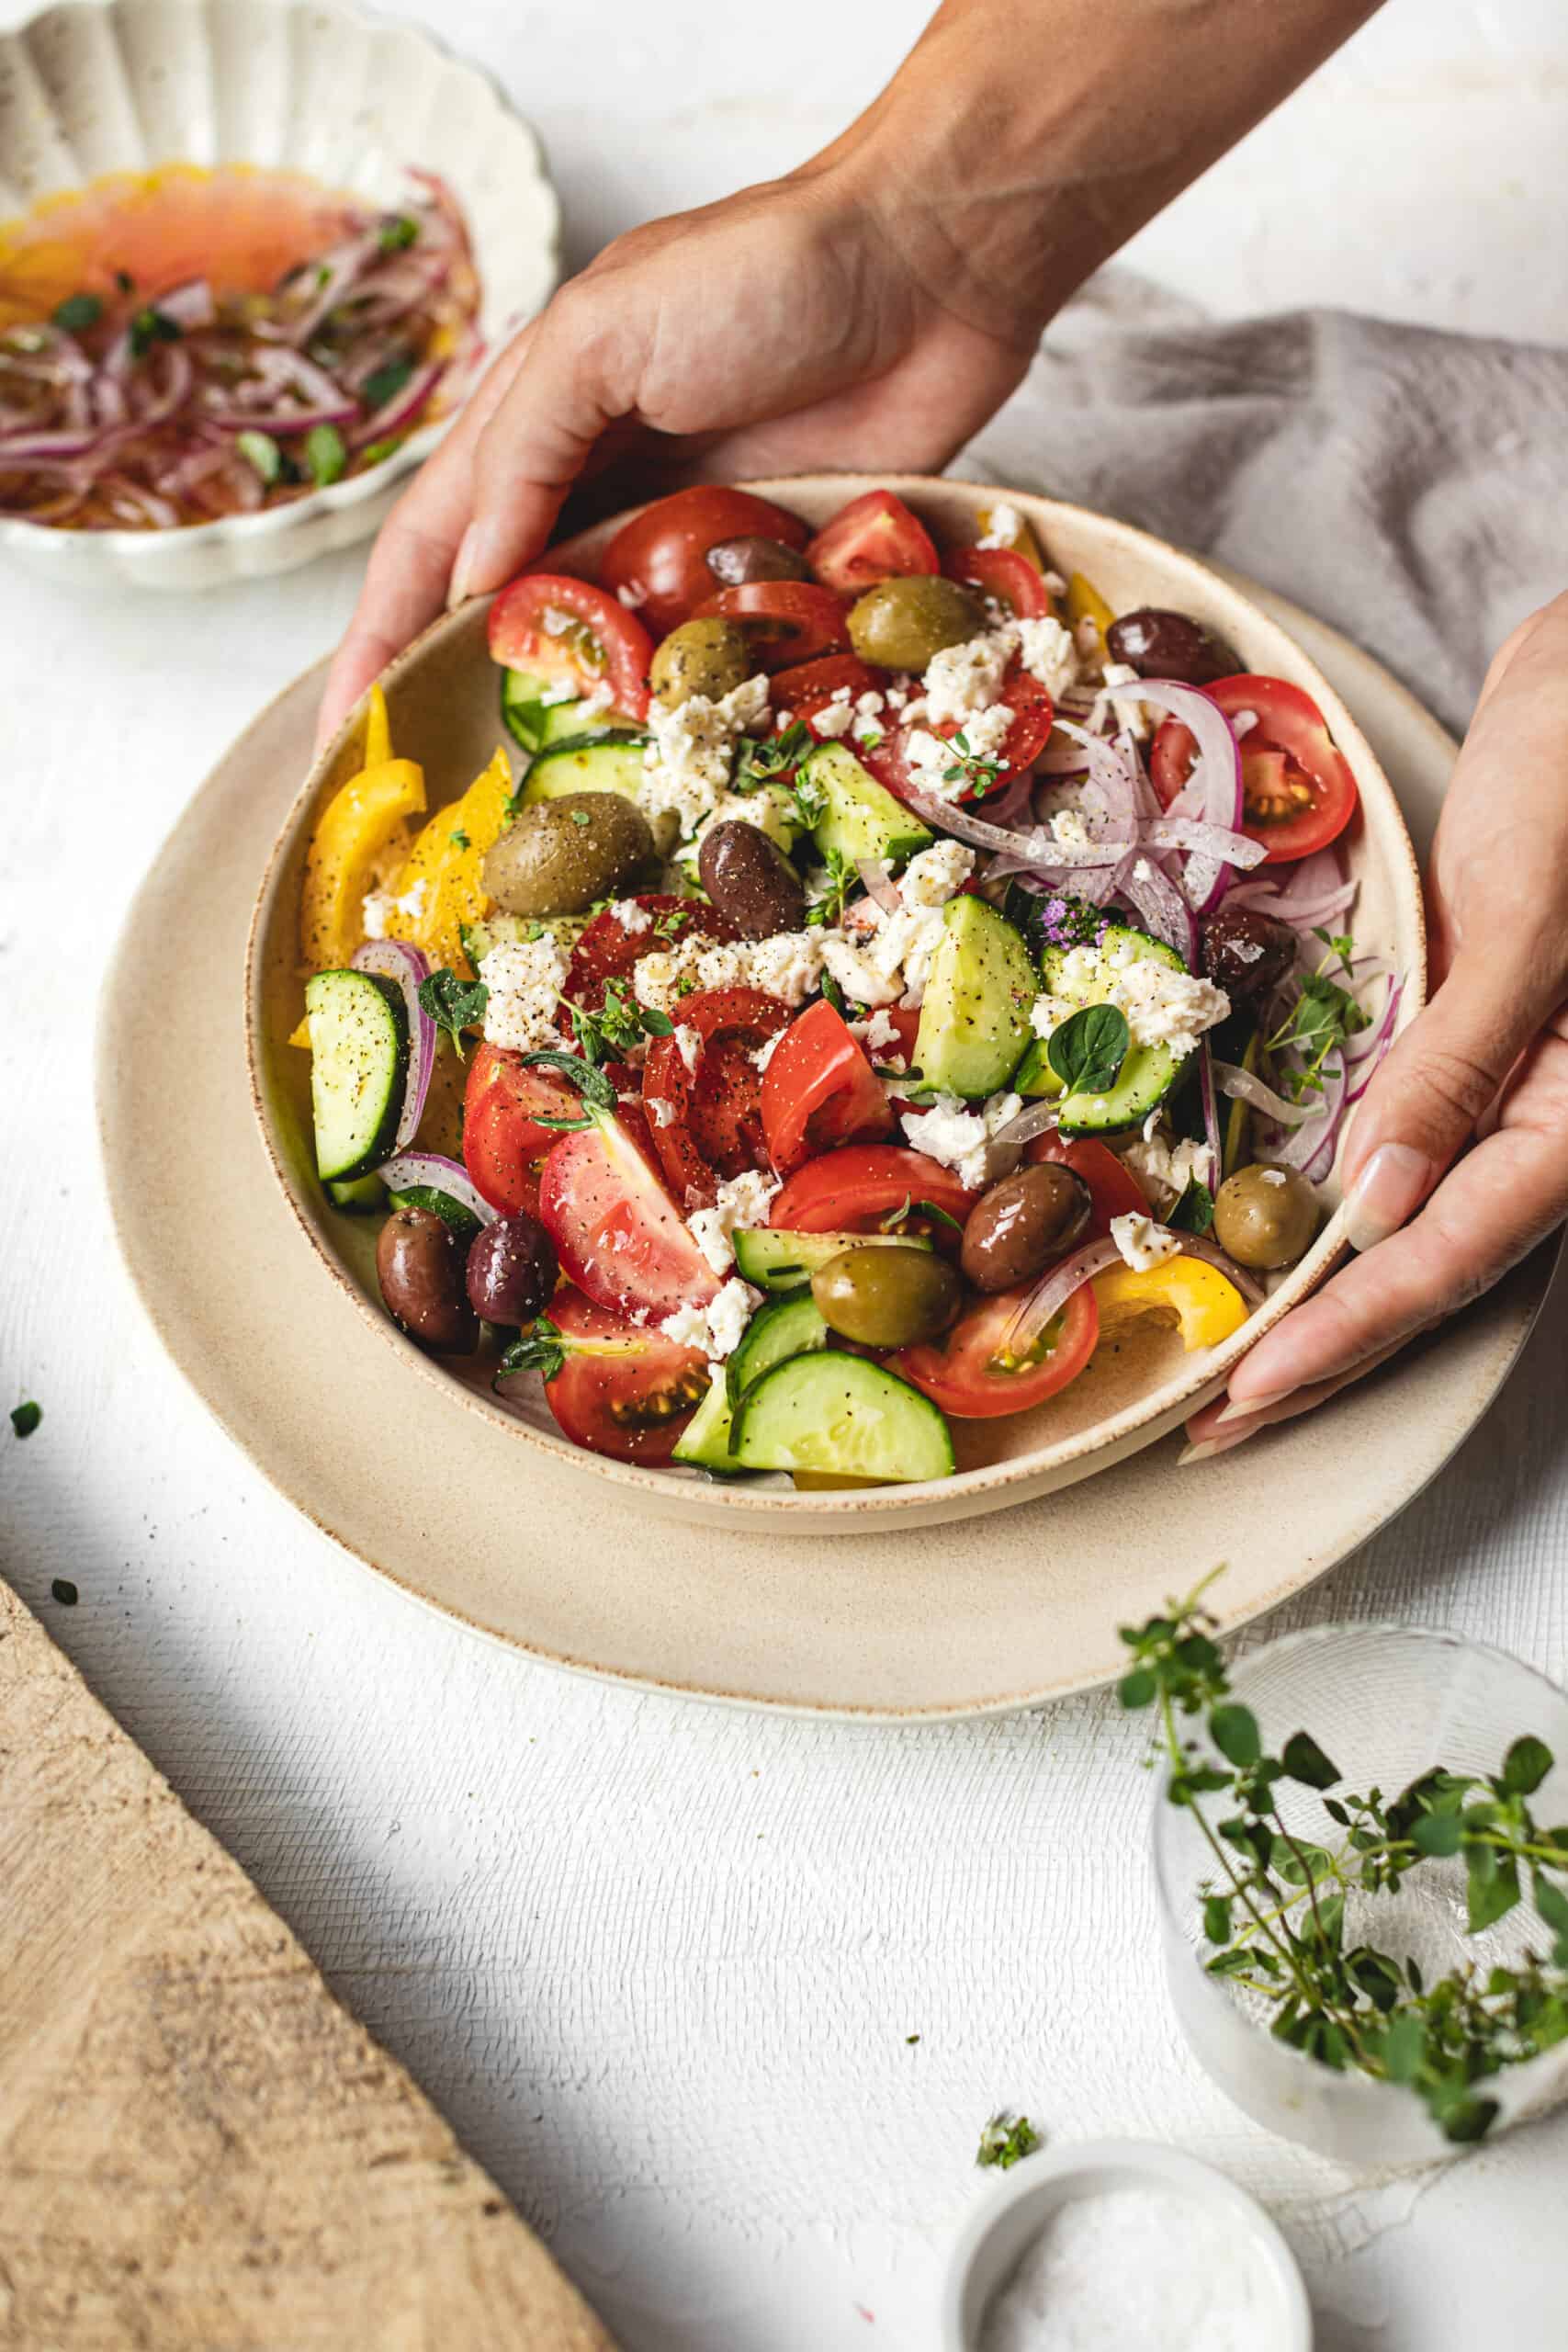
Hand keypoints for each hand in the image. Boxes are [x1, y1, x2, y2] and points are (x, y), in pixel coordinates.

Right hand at [314, 157, 1036, 746]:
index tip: (349, 730)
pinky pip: (715, 659)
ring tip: (533, 801)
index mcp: (536, 424)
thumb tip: (472, 586)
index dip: (380, 639)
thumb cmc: (760, 272)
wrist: (932, 269)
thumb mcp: (602, 335)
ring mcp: (687, 539)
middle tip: (432, 794)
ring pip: (609, 650)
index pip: (429, 550)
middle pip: (511, 615)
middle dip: (466, 699)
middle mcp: (600, 489)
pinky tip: (665, 757)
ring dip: (574, 718)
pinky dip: (685, 705)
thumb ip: (524, 454)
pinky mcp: (771, 573)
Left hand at [1185, 591, 1567, 1460]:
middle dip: (1323, 1354)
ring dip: (1324, 1302)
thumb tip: (1374, 1206)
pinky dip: (1336, 1210)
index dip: (1343, 1332)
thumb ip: (1461, 1062)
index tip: (1248, 1392)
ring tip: (1233, 1370)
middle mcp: (1550, 1120)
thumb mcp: (1533, 915)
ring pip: (1411, 1227)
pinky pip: (1401, 1151)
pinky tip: (1278, 1241)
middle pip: (1427, 1270)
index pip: (1448, 1254)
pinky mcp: (1470, 1044)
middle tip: (1210, 1429)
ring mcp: (1511, 1088)